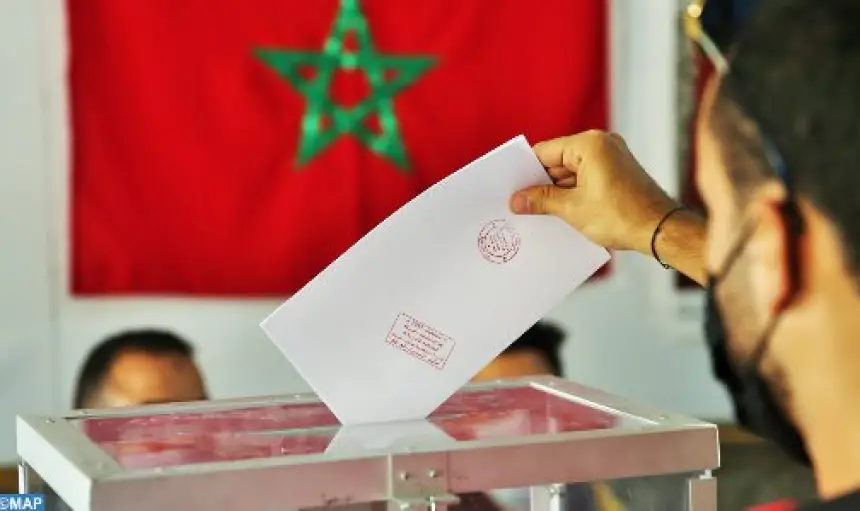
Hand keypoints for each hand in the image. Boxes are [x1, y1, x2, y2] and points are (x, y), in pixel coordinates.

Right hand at [510, 130, 679, 253]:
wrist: (660, 230)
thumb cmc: (622, 215)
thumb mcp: (572, 208)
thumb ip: (541, 200)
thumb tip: (517, 200)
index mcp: (589, 144)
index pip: (545, 151)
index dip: (526, 171)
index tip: (512, 188)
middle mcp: (602, 144)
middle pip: (558, 161)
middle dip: (541, 184)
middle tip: (522, 204)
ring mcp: (612, 158)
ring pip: (571, 171)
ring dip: (557, 191)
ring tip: (541, 212)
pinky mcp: (618, 172)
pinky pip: (586, 178)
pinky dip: (574, 192)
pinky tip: (562, 211)